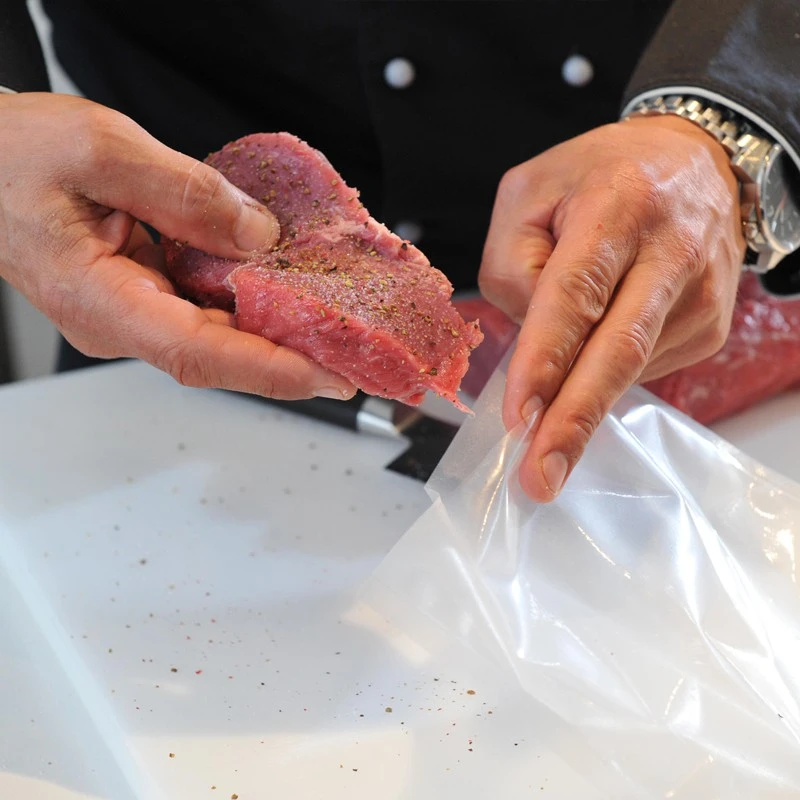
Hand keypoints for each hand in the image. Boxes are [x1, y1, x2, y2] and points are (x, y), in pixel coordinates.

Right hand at [0, 93, 354, 399]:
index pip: (199, 353)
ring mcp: (137, 313)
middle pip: (222, 353)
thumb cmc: (13, 157)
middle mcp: (123, 321)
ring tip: (341, 325)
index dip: (270, 369)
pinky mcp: (149, 296)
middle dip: (295, 357)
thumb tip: (256, 235)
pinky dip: (254, 300)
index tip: (330, 375)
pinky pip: (210, 308)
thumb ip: (185, 193)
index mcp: (100, 300)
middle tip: (360, 354)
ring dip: (281, 332)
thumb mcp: (101, 150)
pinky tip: (290, 288)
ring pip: (221, 335)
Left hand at [479, 115, 744, 500]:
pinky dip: (604, 369)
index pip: (576, 296)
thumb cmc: (600, 177)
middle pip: (619, 353)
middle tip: (540, 479)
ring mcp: (699, 296)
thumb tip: (531, 345)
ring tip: (557, 361)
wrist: (694, 162)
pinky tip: (599, 337)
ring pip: (624, 368)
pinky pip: (640, 368)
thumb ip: (511, 267)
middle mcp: (670, 254)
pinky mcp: (708, 327)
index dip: (546, 362)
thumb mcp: (527, 195)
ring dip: (578, 390)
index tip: (521, 419)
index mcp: (618, 209)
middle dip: (574, 423)